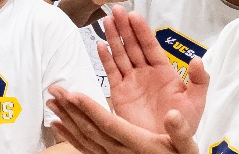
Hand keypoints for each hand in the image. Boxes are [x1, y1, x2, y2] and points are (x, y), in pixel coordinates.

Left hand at [47, 85, 197, 153]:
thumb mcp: (187, 146)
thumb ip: (181, 130)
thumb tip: (173, 114)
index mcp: (138, 142)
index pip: (108, 124)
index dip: (90, 108)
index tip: (74, 94)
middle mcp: (121, 151)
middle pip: (90, 128)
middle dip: (71, 108)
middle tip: (55, 89)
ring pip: (83, 137)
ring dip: (66, 118)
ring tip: (51, 102)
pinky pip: (84, 147)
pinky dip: (68, 135)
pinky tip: (56, 124)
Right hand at [105, 5, 207, 134]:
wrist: (167, 144)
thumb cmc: (183, 124)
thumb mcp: (196, 101)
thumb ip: (199, 80)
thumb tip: (198, 59)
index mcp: (164, 72)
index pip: (151, 46)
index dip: (142, 31)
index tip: (135, 16)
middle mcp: (145, 73)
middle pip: (132, 45)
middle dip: (124, 27)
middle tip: (117, 10)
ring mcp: (131, 82)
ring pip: (120, 54)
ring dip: (113, 38)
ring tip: (106, 21)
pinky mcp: (119, 93)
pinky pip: (111, 72)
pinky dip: (105, 58)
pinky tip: (100, 45)